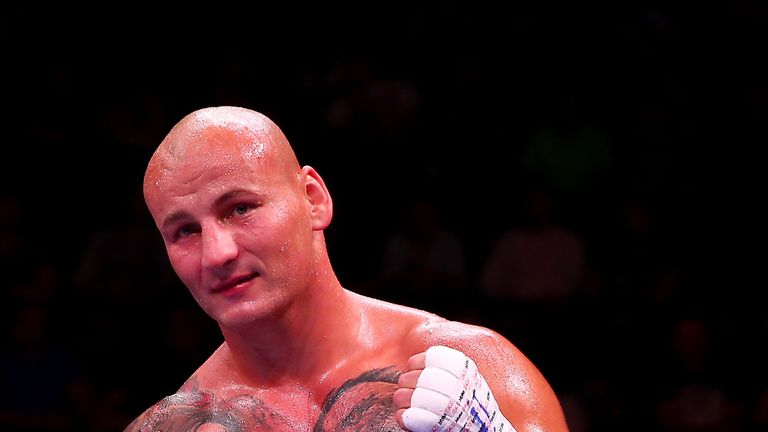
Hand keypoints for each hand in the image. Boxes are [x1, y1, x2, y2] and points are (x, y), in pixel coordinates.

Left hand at [393, 346, 514, 431]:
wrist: (484, 429)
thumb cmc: (471, 401)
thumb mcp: (468, 373)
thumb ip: (448, 362)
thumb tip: (420, 346)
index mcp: (462, 369)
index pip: (429, 358)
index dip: (416, 363)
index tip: (415, 369)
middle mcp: (454, 386)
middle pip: (414, 376)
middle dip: (407, 381)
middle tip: (409, 388)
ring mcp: (443, 407)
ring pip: (404, 396)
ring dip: (402, 399)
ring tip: (409, 403)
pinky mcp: (432, 427)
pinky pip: (405, 416)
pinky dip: (403, 417)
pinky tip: (408, 416)